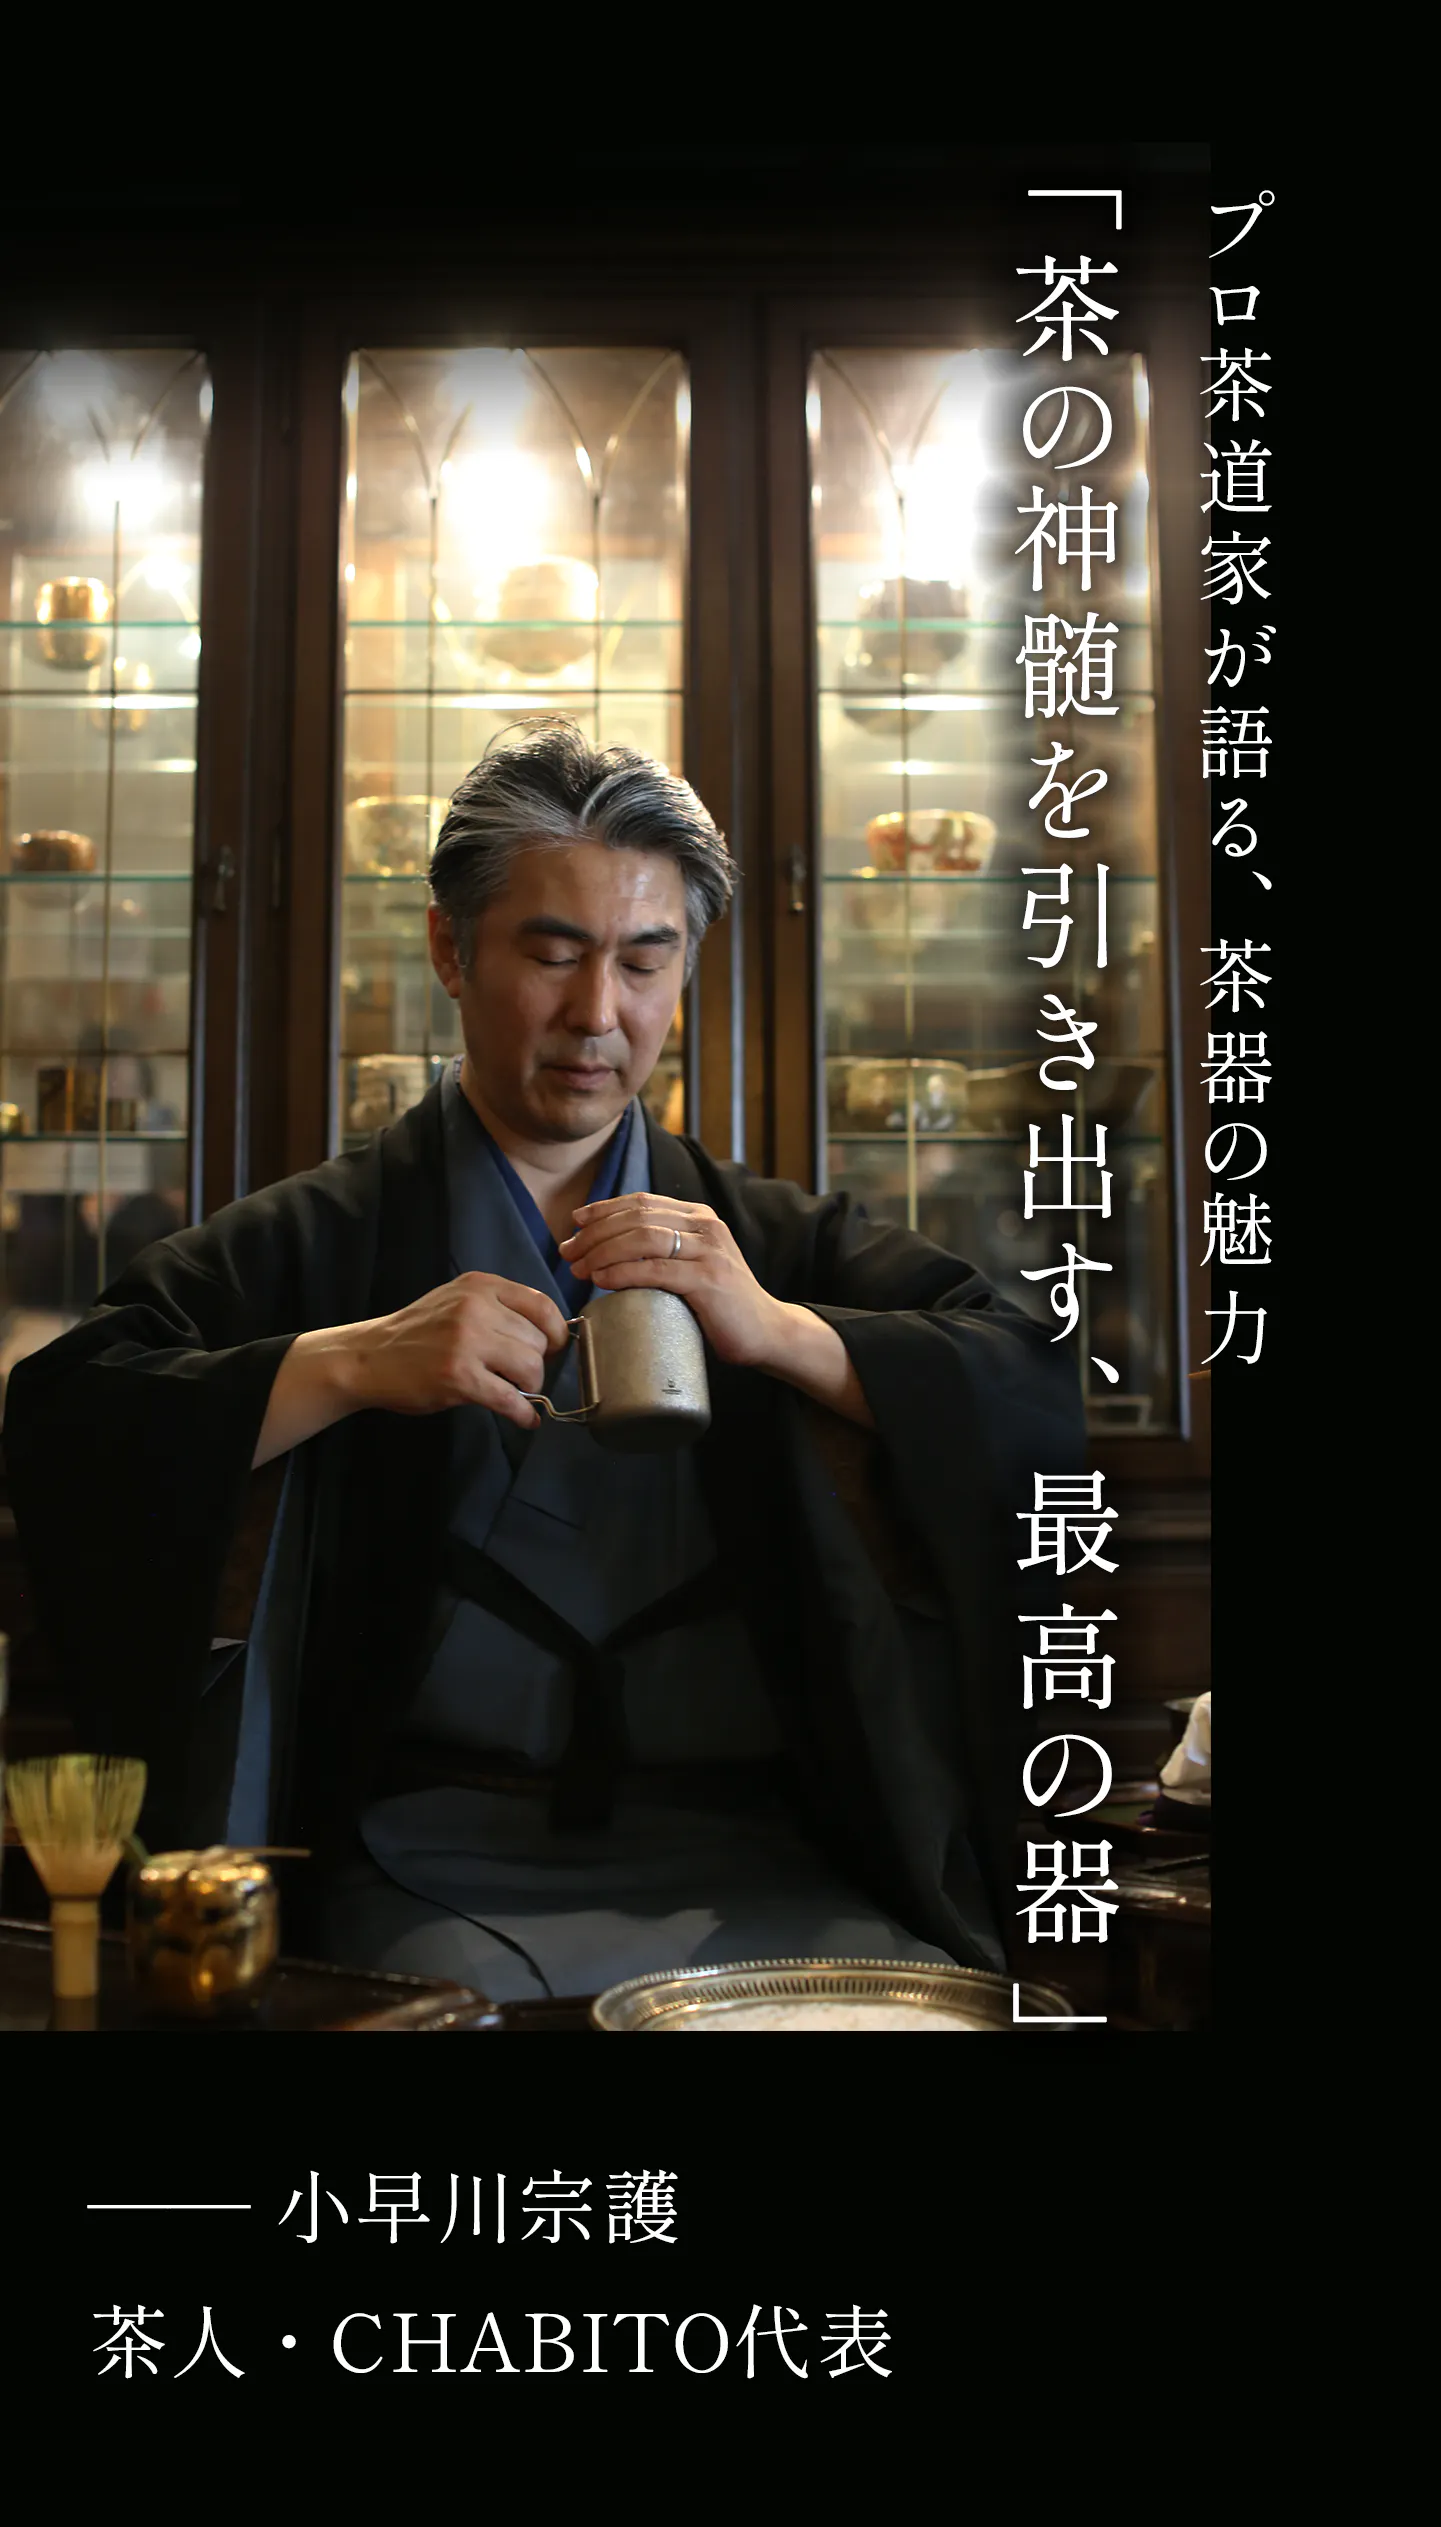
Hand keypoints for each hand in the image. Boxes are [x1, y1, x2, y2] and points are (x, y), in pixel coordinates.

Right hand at [351, 1272, 570, 1427]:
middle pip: (538, 1340)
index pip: (542, 1305)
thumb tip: (547, 1334)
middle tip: (523, 1376)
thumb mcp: (457, 1301)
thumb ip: (498, 1308)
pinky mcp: (459, 1377)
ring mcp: (467, 1342)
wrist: (369, 1358)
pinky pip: (510, 1399)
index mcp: (480, 1286)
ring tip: (517, 1392)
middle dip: (538, 1364)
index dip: (556, 1331)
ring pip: (530, 1367)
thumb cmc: (417, 1333)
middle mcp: (476, 1308)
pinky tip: (525, 1418)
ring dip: (531, 1387)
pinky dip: (523, 1413)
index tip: (553, 1348)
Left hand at [559, 1192, 786, 1369]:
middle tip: (568, 1253)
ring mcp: (709, 1252)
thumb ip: (664, 1252)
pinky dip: (623, 1273)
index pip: (642, 1202)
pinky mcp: (709, 1281)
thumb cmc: (722, 1304)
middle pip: (636, 1217)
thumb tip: (609, 1253)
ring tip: (579, 1269)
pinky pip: (656, 1270)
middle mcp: (705, 1227)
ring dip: (602, 1251)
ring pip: (642, 1238)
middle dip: (594, 1233)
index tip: (575, 1224)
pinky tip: (602, 1280)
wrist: (768, 1333)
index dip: (603, 1209)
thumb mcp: (694, 1264)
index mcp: (699, 1217)